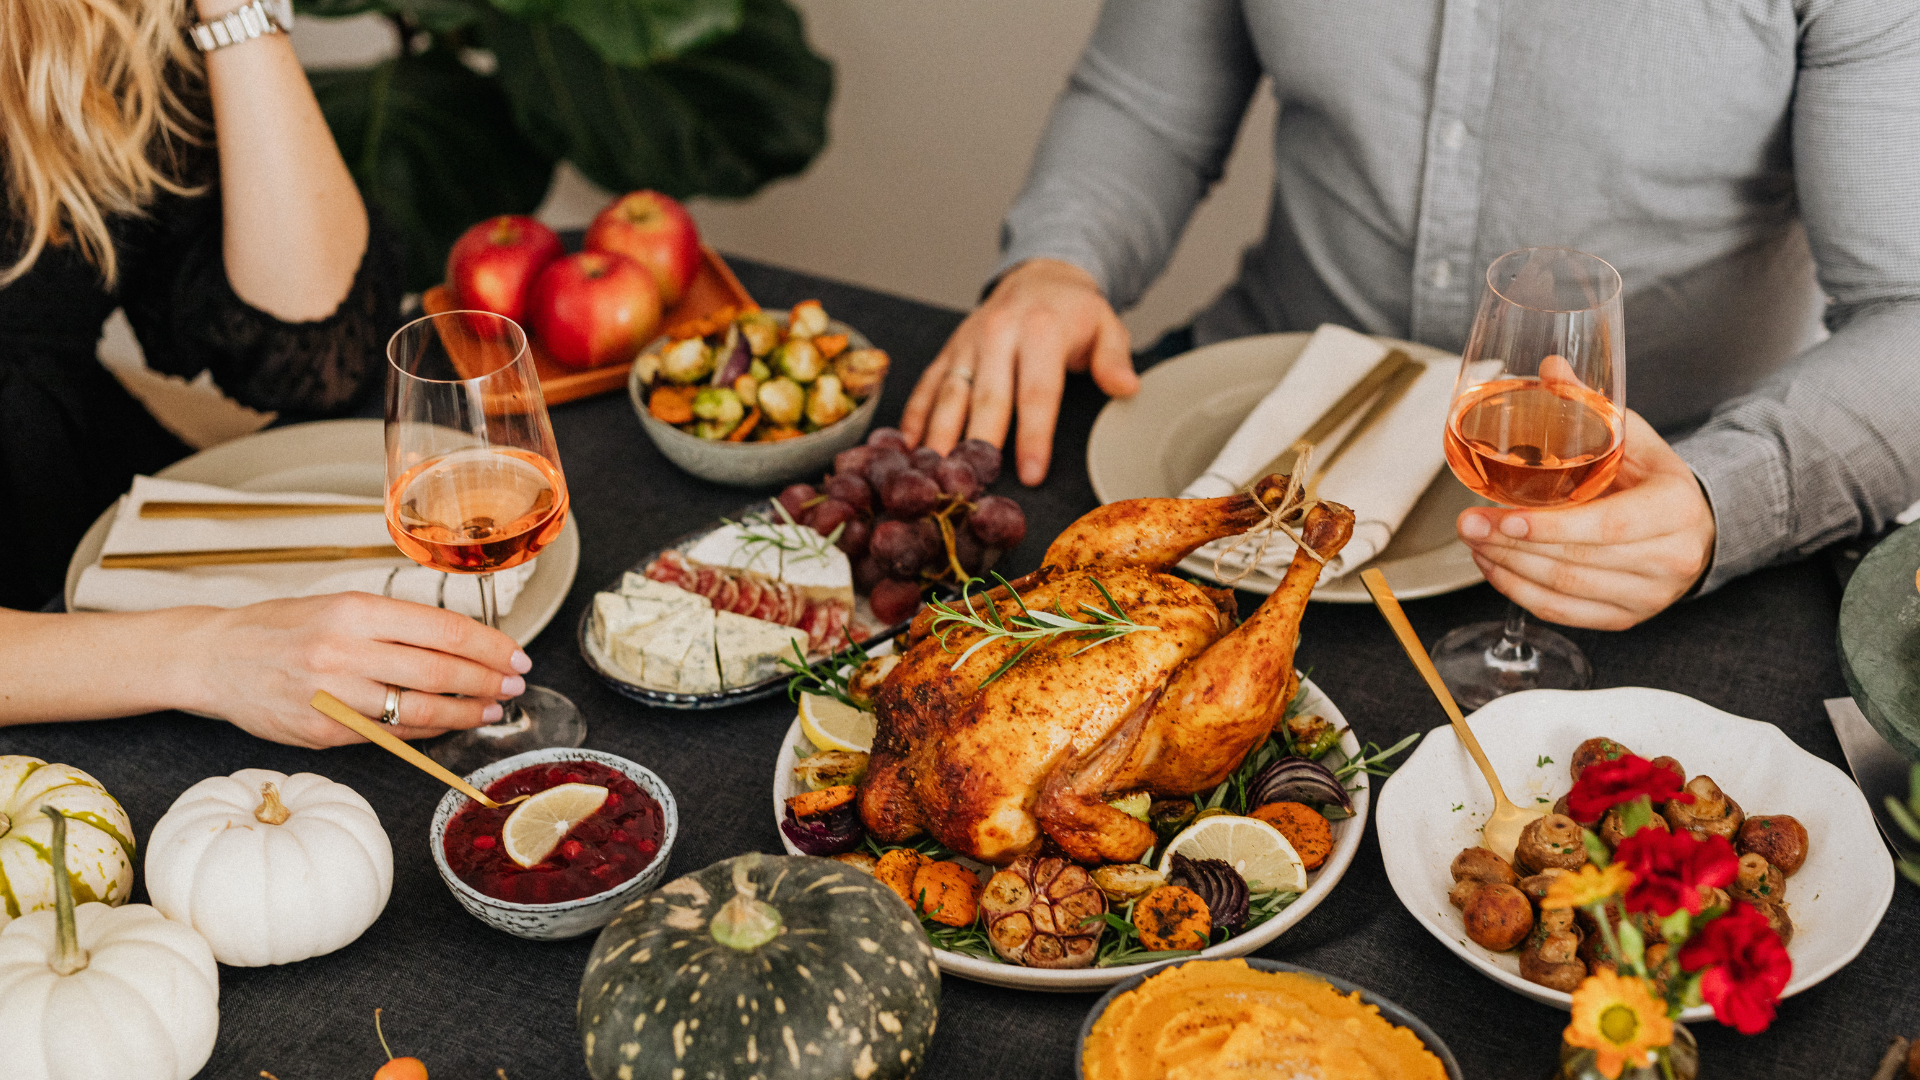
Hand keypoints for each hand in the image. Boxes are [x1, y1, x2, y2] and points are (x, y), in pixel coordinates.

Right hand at [182, 593, 530, 747]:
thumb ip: (394, 624)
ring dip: (465, 712)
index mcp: (355, 611)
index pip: (443, 630)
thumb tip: (459, 644)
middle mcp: (345, 652)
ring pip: (420, 710)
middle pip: (440, 671)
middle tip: (515, 684)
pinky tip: (446, 725)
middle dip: (488, 681)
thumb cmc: (280, 627)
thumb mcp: (338, 605)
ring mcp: (334, 696)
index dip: (490, 647)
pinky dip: (425, 732)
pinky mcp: (324, 731)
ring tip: (491, 708)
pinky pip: (389, 735)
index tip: (516, 656)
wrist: (213, 657)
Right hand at [901, 258, 1139, 484]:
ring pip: (950, 394)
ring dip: (939, 436)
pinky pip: (928, 386)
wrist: (1039, 276)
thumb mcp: (1106, 326)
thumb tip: (1125, 388)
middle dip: (979, 444)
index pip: (1037, 392)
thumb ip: (1114, 358)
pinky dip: (914, 417)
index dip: (1033, 437)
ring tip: (932, 473)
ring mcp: (968, 344)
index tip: (1029, 474)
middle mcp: (998, 334)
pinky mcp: (949, 351)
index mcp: (1041, 330)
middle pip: (987, 398)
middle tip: (971, 484)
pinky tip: (906, 446)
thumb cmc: (1074, 313)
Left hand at [1457, 409, 1714, 629]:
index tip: (1503, 516)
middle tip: (1466, 523)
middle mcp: (1669, 561)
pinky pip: (1562, 613)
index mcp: (1675, 510)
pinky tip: (1493, 566)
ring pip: (1563, 590)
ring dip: (1507, 567)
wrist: (1697, 528)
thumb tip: (1548, 368)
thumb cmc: (1656, 479)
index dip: (1551, 526)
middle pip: (1575, 561)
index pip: (1607, 525)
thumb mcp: (1635, 437)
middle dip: (1510, 544)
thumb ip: (1590, 405)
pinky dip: (1518, 591)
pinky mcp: (1626, 620)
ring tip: (1472, 541)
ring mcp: (1648, 597)